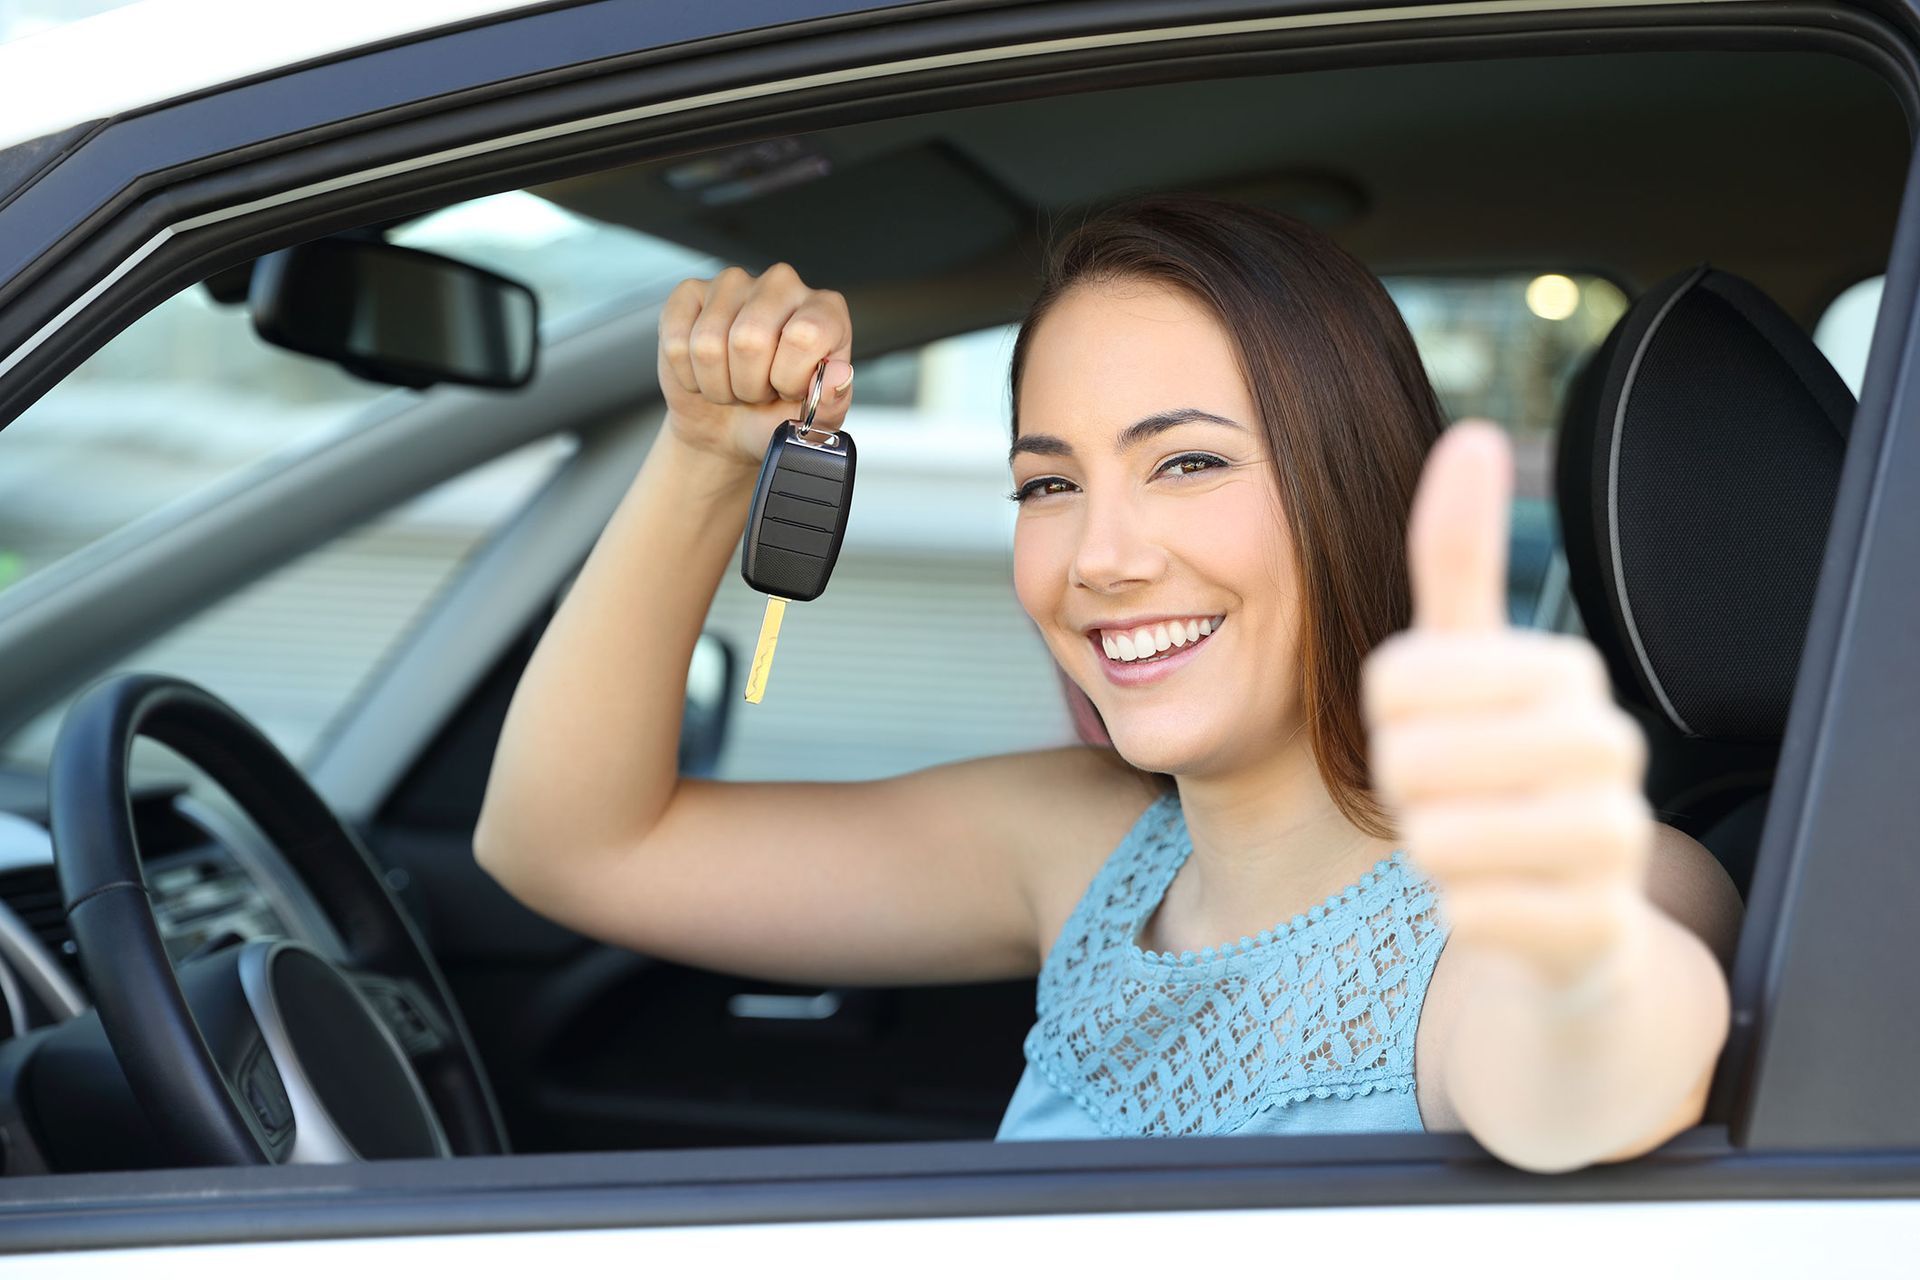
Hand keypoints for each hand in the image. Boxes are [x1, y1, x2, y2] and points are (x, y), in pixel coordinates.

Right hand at [656, 262, 854, 470]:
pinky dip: (688, 375)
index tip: (789, 390)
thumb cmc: (775, 417)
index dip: (789, 378)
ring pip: (708, 344)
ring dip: (717, 384)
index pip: (805, 335)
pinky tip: (705, 372)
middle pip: (749, 339)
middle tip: (757, 391)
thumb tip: (838, 374)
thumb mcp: (813, 427)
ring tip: (733, 383)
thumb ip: (832, 404)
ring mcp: (734, 282)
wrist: (731, 427)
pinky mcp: (690, 292)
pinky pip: (677, 341)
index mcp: (825, 310)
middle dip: (748, 385)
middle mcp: (783, 284)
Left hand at [1362, 421, 1654, 992]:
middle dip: (1407, 789)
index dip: (1386, 719)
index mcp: (1565, 670)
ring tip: (1478, 842)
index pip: (1394, 680)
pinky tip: (1502, 899)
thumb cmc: (1502, 770)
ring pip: (1434, 838)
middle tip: (1455, 796)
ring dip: (1429, 850)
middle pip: (1409, 760)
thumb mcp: (1473, 662)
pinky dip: (1458, 909)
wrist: (1578, 916)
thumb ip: (1462, 557)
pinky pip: (1464, 911)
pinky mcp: (1594, 926)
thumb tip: (1473, 434)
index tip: (1434, 729)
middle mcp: (1607, 745)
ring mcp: (1612, 839)